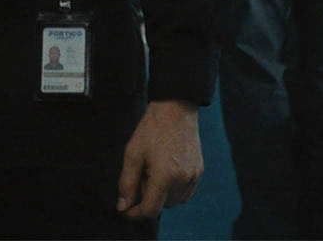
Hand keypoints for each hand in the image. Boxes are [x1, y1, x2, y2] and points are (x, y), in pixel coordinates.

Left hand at [117, 100, 202, 219]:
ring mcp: (193, 176)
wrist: (176, 108)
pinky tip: (166, 171)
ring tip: (154, 170)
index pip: (150, 210)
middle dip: (147, 198)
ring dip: (161, 195)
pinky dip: (173, 189)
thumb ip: (127, 183)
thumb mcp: (132, 153)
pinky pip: (185, 192)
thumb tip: (123, 206)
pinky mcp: (199, 171)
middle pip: (161, 206)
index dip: (135, 214)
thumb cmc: (152, 128)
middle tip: (141, 175)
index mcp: (164, 176)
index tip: (125, 209)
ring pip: (174, 201)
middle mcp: (182, 180)